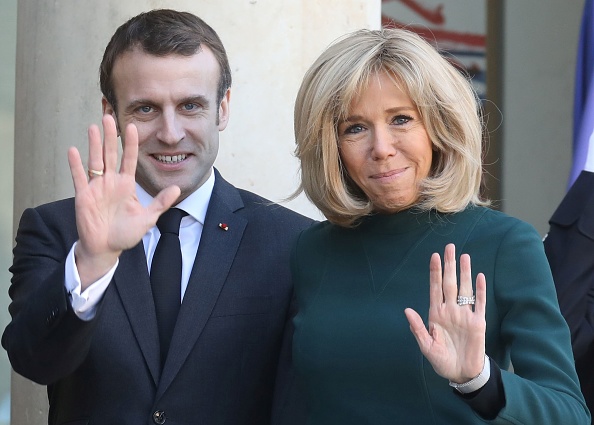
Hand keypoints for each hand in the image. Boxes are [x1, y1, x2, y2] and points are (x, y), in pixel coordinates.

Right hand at [67, 114, 179, 288]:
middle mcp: (111, 182)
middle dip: (110, 136)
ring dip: (94, 144)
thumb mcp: (148, 218)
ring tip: (94, 126)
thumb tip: (177, 189)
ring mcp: (96, 187)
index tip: (133, 126)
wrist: (106, 249)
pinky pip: (79, 178)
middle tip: (109, 116)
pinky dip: (75, 165)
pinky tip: (73, 150)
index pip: (129, 159)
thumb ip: (160, 203)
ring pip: (95, 161)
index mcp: (126, 185)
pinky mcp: (84, 196)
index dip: (131, 144)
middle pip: (110, 154)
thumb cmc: (125, 234)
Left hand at [404, 243, 486, 382]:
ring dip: (464, 273)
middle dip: (449, 265)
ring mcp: (465, 315)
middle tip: (449, 247)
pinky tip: (479, 276)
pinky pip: (479, 303)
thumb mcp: (426, 346)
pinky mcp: (478, 323)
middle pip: (449, 283)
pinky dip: (480, 290)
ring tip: (464, 256)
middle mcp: (450, 310)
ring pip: (464, 289)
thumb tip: (407, 310)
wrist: (461, 373)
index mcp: (436, 314)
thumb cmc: (442, 360)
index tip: (434, 256)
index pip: (435, 288)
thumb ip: (418, 328)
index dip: (435, 272)